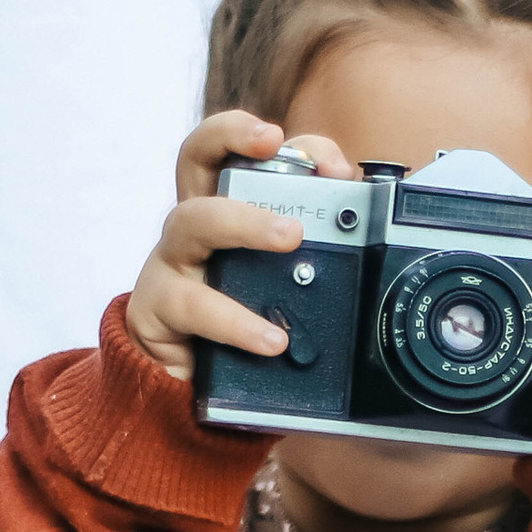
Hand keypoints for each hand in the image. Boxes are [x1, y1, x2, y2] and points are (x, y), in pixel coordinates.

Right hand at [125, 110, 359, 379]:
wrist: (189, 392)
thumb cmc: (239, 327)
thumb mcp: (282, 286)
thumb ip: (319, 257)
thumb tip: (376, 243)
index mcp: (225, 211)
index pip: (246, 152)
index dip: (283, 145)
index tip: (332, 165)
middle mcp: (193, 226)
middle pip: (194, 157)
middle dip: (232, 138)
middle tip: (276, 147)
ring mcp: (170, 263)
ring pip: (192, 220)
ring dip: (243, 221)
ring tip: (290, 238)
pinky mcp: (156, 308)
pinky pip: (192, 305)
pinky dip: (234, 320)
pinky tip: (269, 338)